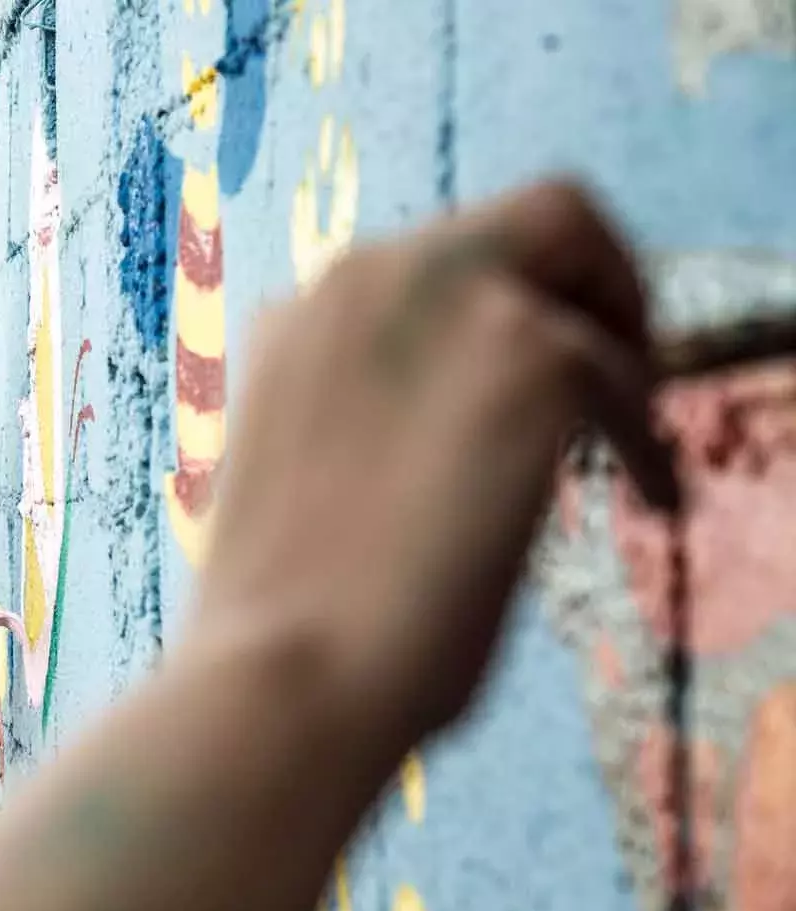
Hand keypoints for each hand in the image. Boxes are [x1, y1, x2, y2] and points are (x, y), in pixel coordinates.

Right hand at [193, 179, 675, 753]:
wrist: (281, 679)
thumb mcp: (293, 486)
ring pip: (575, 241)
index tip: (509, 384)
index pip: (421, 272)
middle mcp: (358, 283)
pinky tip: (648, 501)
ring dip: (619, 326)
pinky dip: (644, 435)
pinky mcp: (532, 358)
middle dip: (585, 278)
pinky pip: (624, 372)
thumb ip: (354, 425)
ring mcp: (447, 305)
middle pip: (520, 216)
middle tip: (615, 369)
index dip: (489, 315)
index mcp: (293, 325)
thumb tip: (431, 444)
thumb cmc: (276, 632)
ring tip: (637, 426)